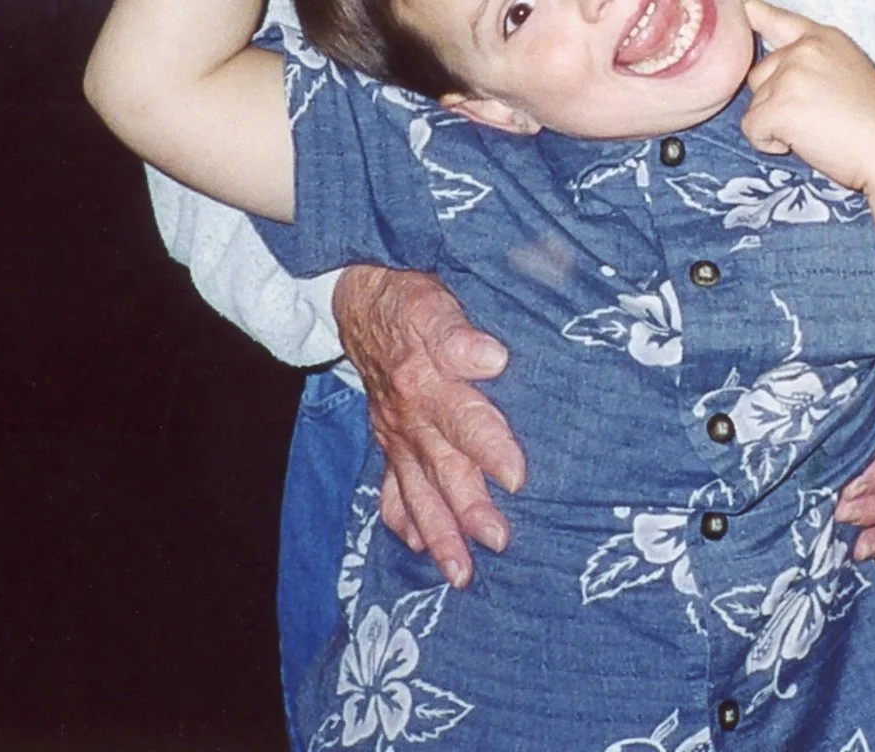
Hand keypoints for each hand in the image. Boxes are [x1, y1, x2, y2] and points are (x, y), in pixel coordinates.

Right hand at [333, 265, 526, 588]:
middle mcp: (409, 419)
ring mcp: (395, 437)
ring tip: (461, 573)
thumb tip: (492, 357)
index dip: (491, 448)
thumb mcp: (432, 302)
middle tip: (500, 542)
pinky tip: (416, 546)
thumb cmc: (407, 301)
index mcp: (426, 383)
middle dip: (471, 509)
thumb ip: (458, 333)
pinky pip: (389, 488)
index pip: (465, 421)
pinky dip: (402, 520)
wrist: (357, 303)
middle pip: (444, 470)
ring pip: (417, 492)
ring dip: (440, 533)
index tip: (517, 477)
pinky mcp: (388, 442)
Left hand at [740, 0, 874, 191]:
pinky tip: (805, 144)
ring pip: (755, 104)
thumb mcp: (848, 71)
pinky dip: (770, 143)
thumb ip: (813, 62)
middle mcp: (804, 49)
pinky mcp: (780, 106)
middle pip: (759, 74)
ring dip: (775, 123)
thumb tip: (777, 71)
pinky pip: (752, 129)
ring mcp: (791, 75)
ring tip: (817, 131)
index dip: (748, 5)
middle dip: (775, 100)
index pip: (775, 17)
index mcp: (823, 37)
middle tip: (817, 117)